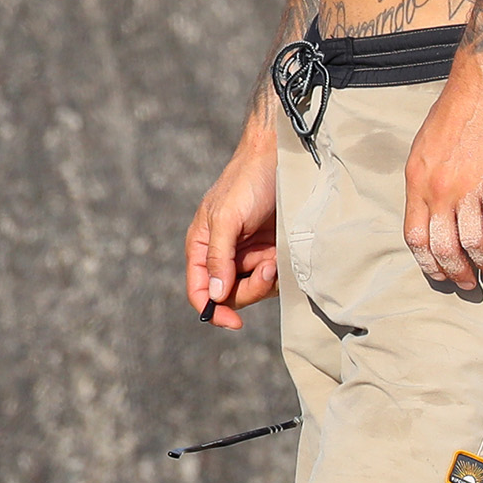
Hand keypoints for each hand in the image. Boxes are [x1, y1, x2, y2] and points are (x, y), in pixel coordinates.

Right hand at [185, 127, 282, 329]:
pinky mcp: (270, 251)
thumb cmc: (246, 182)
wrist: (281, 159)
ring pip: (254, 289)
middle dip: (249, 289)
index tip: (233, 322)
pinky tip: (283, 254)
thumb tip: (214, 295)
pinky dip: (280, 272)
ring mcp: (247, 254)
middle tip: (267, 269)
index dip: (212, 310)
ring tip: (276, 257)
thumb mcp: (227, 218)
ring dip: (267, 280)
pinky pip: (273, 277)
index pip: (199, 290)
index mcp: (202, 247)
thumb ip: (218, 258)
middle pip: (229, 295)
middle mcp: (222, 255)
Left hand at [402, 75, 482, 288]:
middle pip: (442, 246)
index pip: (414, 236)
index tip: (438, 273)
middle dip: (455, 270)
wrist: (481, 93)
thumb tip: (428, 212)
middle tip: (467, 283)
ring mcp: (466, 189)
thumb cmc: (452, 118)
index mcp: (416, 183)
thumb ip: (423, 184)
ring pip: (471, 242)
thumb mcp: (422, 152)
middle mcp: (437, 191)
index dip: (427, 261)